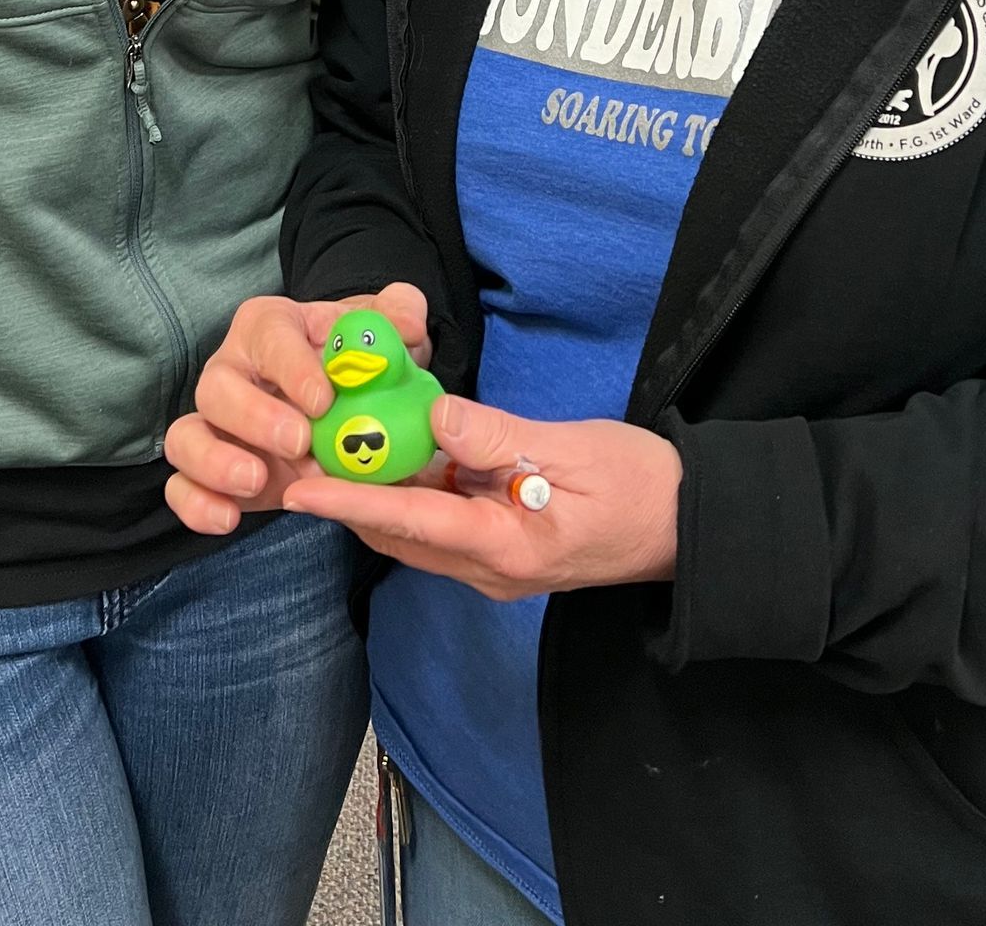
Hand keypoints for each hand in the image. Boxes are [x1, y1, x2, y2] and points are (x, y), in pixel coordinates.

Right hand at [164, 284, 431, 535]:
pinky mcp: (209, 471)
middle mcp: (232, 370)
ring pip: (186, 436)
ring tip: (257, 481)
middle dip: (253, 416)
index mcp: (270, 327)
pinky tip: (228, 519)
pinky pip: (181, 486)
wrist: (343, 407)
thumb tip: (406, 322)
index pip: (270, 335)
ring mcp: (215, 423)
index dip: (292, 366)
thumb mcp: (383, 334)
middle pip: (216, 386)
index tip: (324, 399)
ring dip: (215, 461)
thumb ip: (399, 313)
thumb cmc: (355, 360)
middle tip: (299, 442)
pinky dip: (195, 504)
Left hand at [282, 395, 681, 602]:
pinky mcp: (503, 553)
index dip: (352, 502)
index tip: (301, 489)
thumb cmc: (640, 482)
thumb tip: (437, 418)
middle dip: (346, 502)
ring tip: (327, 458)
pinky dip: (408, 498)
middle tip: (297, 461)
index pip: (412, 521)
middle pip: (399, 535)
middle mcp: (490, 568)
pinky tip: (394, 458)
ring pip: (415, 534)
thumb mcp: (572, 449)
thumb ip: (501, 438)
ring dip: (372, 501)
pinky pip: (440, 528)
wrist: (688, 525)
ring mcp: (496, 567)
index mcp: (507, 544)